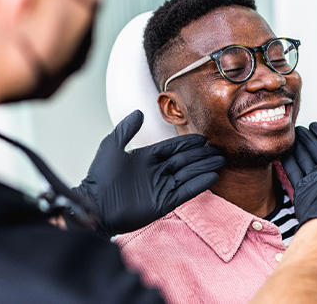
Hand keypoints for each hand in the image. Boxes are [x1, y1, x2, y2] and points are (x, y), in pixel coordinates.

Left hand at [73, 110, 225, 235]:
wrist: (95, 205)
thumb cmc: (99, 176)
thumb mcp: (111, 146)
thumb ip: (126, 129)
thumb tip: (139, 112)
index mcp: (146, 158)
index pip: (172, 148)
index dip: (187, 143)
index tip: (203, 138)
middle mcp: (156, 172)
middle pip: (184, 160)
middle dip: (202, 155)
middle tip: (219, 150)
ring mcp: (161, 187)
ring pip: (188, 174)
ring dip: (205, 167)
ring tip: (220, 161)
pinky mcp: (164, 202)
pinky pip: (186, 191)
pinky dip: (199, 184)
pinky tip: (212, 176)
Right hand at [282, 123, 316, 239]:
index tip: (313, 124)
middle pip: (316, 150)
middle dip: (308, 138)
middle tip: (297, 128)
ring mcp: (315, 179)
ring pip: (304, 158)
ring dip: (297, 147)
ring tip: (289, 137)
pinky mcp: (302, 187)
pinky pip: (294, 170)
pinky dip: (288, 161)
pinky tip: (283, 152)